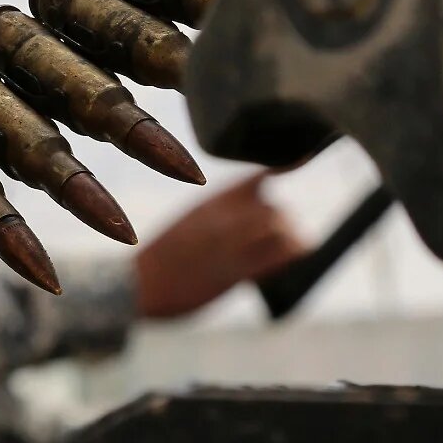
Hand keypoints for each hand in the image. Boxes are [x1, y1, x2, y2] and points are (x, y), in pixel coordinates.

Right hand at [134, 170, 307, 319]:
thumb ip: (219, 214)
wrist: (136, 286)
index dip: (284, 165)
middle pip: (272, 207)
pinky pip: (279, 256)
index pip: (255, 176)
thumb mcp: (187, 224)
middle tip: (278, 235)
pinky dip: (294, 253)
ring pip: (279, 227)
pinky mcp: (235, 271)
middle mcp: (220, 219)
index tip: (306, 157)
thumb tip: (253, 210)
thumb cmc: (160, 260)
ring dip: (288, 237)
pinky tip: (296, 254)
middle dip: (281, 219)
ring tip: (283, 249)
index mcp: (208, 204)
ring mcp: (228, 244)